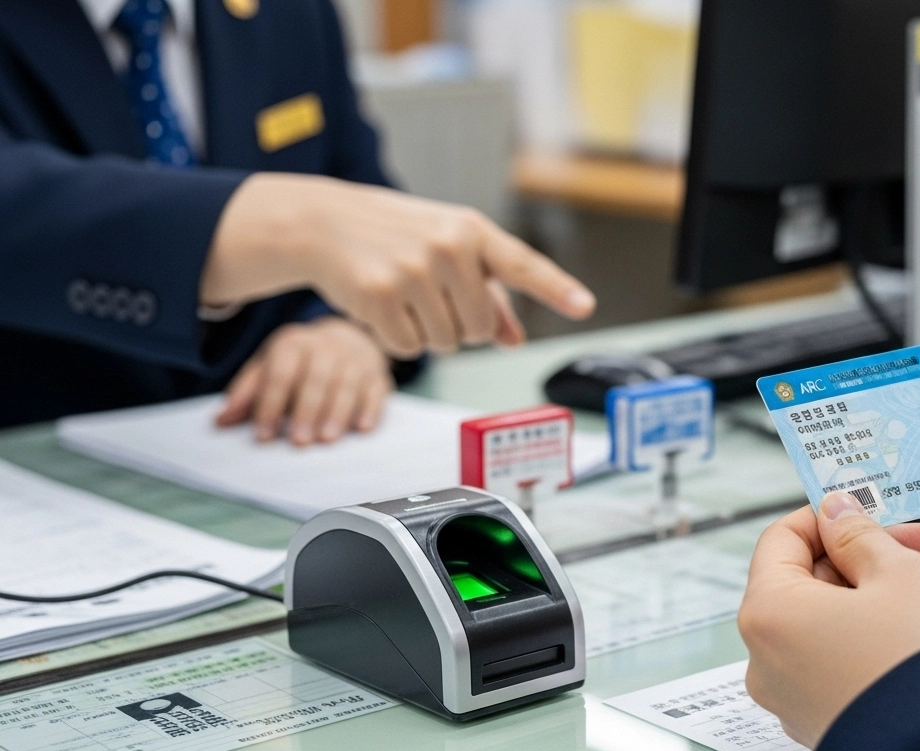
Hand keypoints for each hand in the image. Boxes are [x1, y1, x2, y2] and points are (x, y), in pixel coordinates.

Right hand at [201, 173, 592, 358]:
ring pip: (447, 343)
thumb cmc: (397, 237)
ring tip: (403, 294)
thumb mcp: (448, 253)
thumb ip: (487, 296)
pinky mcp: (379, 295)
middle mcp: (447, 246)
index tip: (584, 306)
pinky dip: (396, 338)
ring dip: (428, 333)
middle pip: (479, 328)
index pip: (522, 265)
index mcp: (471, 230)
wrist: (324, 223)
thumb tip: (514, 339)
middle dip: (461, 326)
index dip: (556, 288)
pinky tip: (381, 305)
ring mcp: (412, 270)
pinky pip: (409, 348)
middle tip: (431, 296)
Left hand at [215, 316, 392, 444]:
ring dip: (337, 414)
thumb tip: (219, 421)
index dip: (270, 405)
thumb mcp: (270, 367)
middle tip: (300, 442)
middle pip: (316, 379)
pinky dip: (370, 409)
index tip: (263, 435)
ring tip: (328, 440)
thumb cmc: (302, 362)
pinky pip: (376, 391)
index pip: (280, 374)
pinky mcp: (377, 374)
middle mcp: (325, 347)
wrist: (348, 339)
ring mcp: (355, 359)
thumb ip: (247, 394)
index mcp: (293, 343)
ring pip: (347, 386)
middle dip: (307, 411)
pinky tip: (362, 428)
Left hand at [739, 492, 919, 748]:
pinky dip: (878, 638)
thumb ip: (860, 534)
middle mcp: (767, 661)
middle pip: (810, 582)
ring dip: (882, 596)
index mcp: (769, 613)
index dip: (829, 517)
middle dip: (870, 558)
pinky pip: (843, 661)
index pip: (781, 539)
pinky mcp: (825, 721)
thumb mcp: (898, 571)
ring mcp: (794, 698)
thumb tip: (836, 513)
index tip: (871, 508)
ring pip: (832, 622)